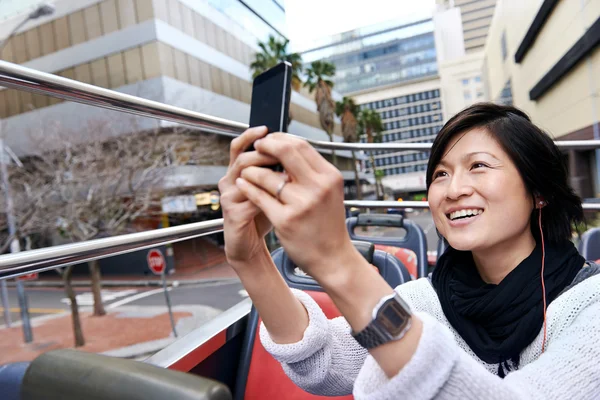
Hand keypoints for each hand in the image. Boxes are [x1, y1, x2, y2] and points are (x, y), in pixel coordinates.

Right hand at [218, 126, 284, 266]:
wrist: (249, 246)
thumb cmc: (262, 216)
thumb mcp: (272, 189)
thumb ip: (278, 171)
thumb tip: (296, 150)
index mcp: (238, 172)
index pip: (240, 146)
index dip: (252, 135)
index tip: (268, 128)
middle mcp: (229, 181)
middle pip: (242, 156)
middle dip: (263, 151)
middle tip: (281, 150)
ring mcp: (228, 197)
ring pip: (243, 175)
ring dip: (265, 171)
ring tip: (285, 171)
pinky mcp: (232, 215)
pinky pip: (249, 199)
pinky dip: (267, 195)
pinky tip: (283, 195)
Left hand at [234, 133, 357, 282]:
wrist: (332, 257)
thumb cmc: (327, 224)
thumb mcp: (329, 192)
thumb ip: (311, 171)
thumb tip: (286, 147)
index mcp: (330, 176)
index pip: (301, 145)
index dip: (280, 139)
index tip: (268, 140)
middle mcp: (318, 187)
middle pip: (286, 151)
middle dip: (266, 146)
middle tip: (255, 148)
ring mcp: (302, 204)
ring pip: (268, 175)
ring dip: (252, 170)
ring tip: (246, 170)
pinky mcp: (286, 220)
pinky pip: (259, 197)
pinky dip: (248, 188)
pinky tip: (243, 184)